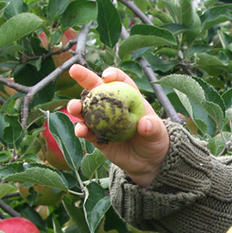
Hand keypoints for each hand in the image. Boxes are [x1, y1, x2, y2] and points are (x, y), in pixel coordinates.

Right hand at [65, 65, 168, 186]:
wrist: (147, 162)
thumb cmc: (155, 140)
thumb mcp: (158, 133)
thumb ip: (153, 127)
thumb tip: (145, 124)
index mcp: (129, 98)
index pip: (120, 81)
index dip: (113, 75)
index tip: (106, 76)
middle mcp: (112, 106)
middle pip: (97, 89)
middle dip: (84, 78)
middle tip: (73, 70)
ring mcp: (102, 121)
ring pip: (86, 110)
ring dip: (77, 106)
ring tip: (74, 107)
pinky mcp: (97, 137)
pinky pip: (86, 132)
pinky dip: (81, 130)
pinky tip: (80, 130)